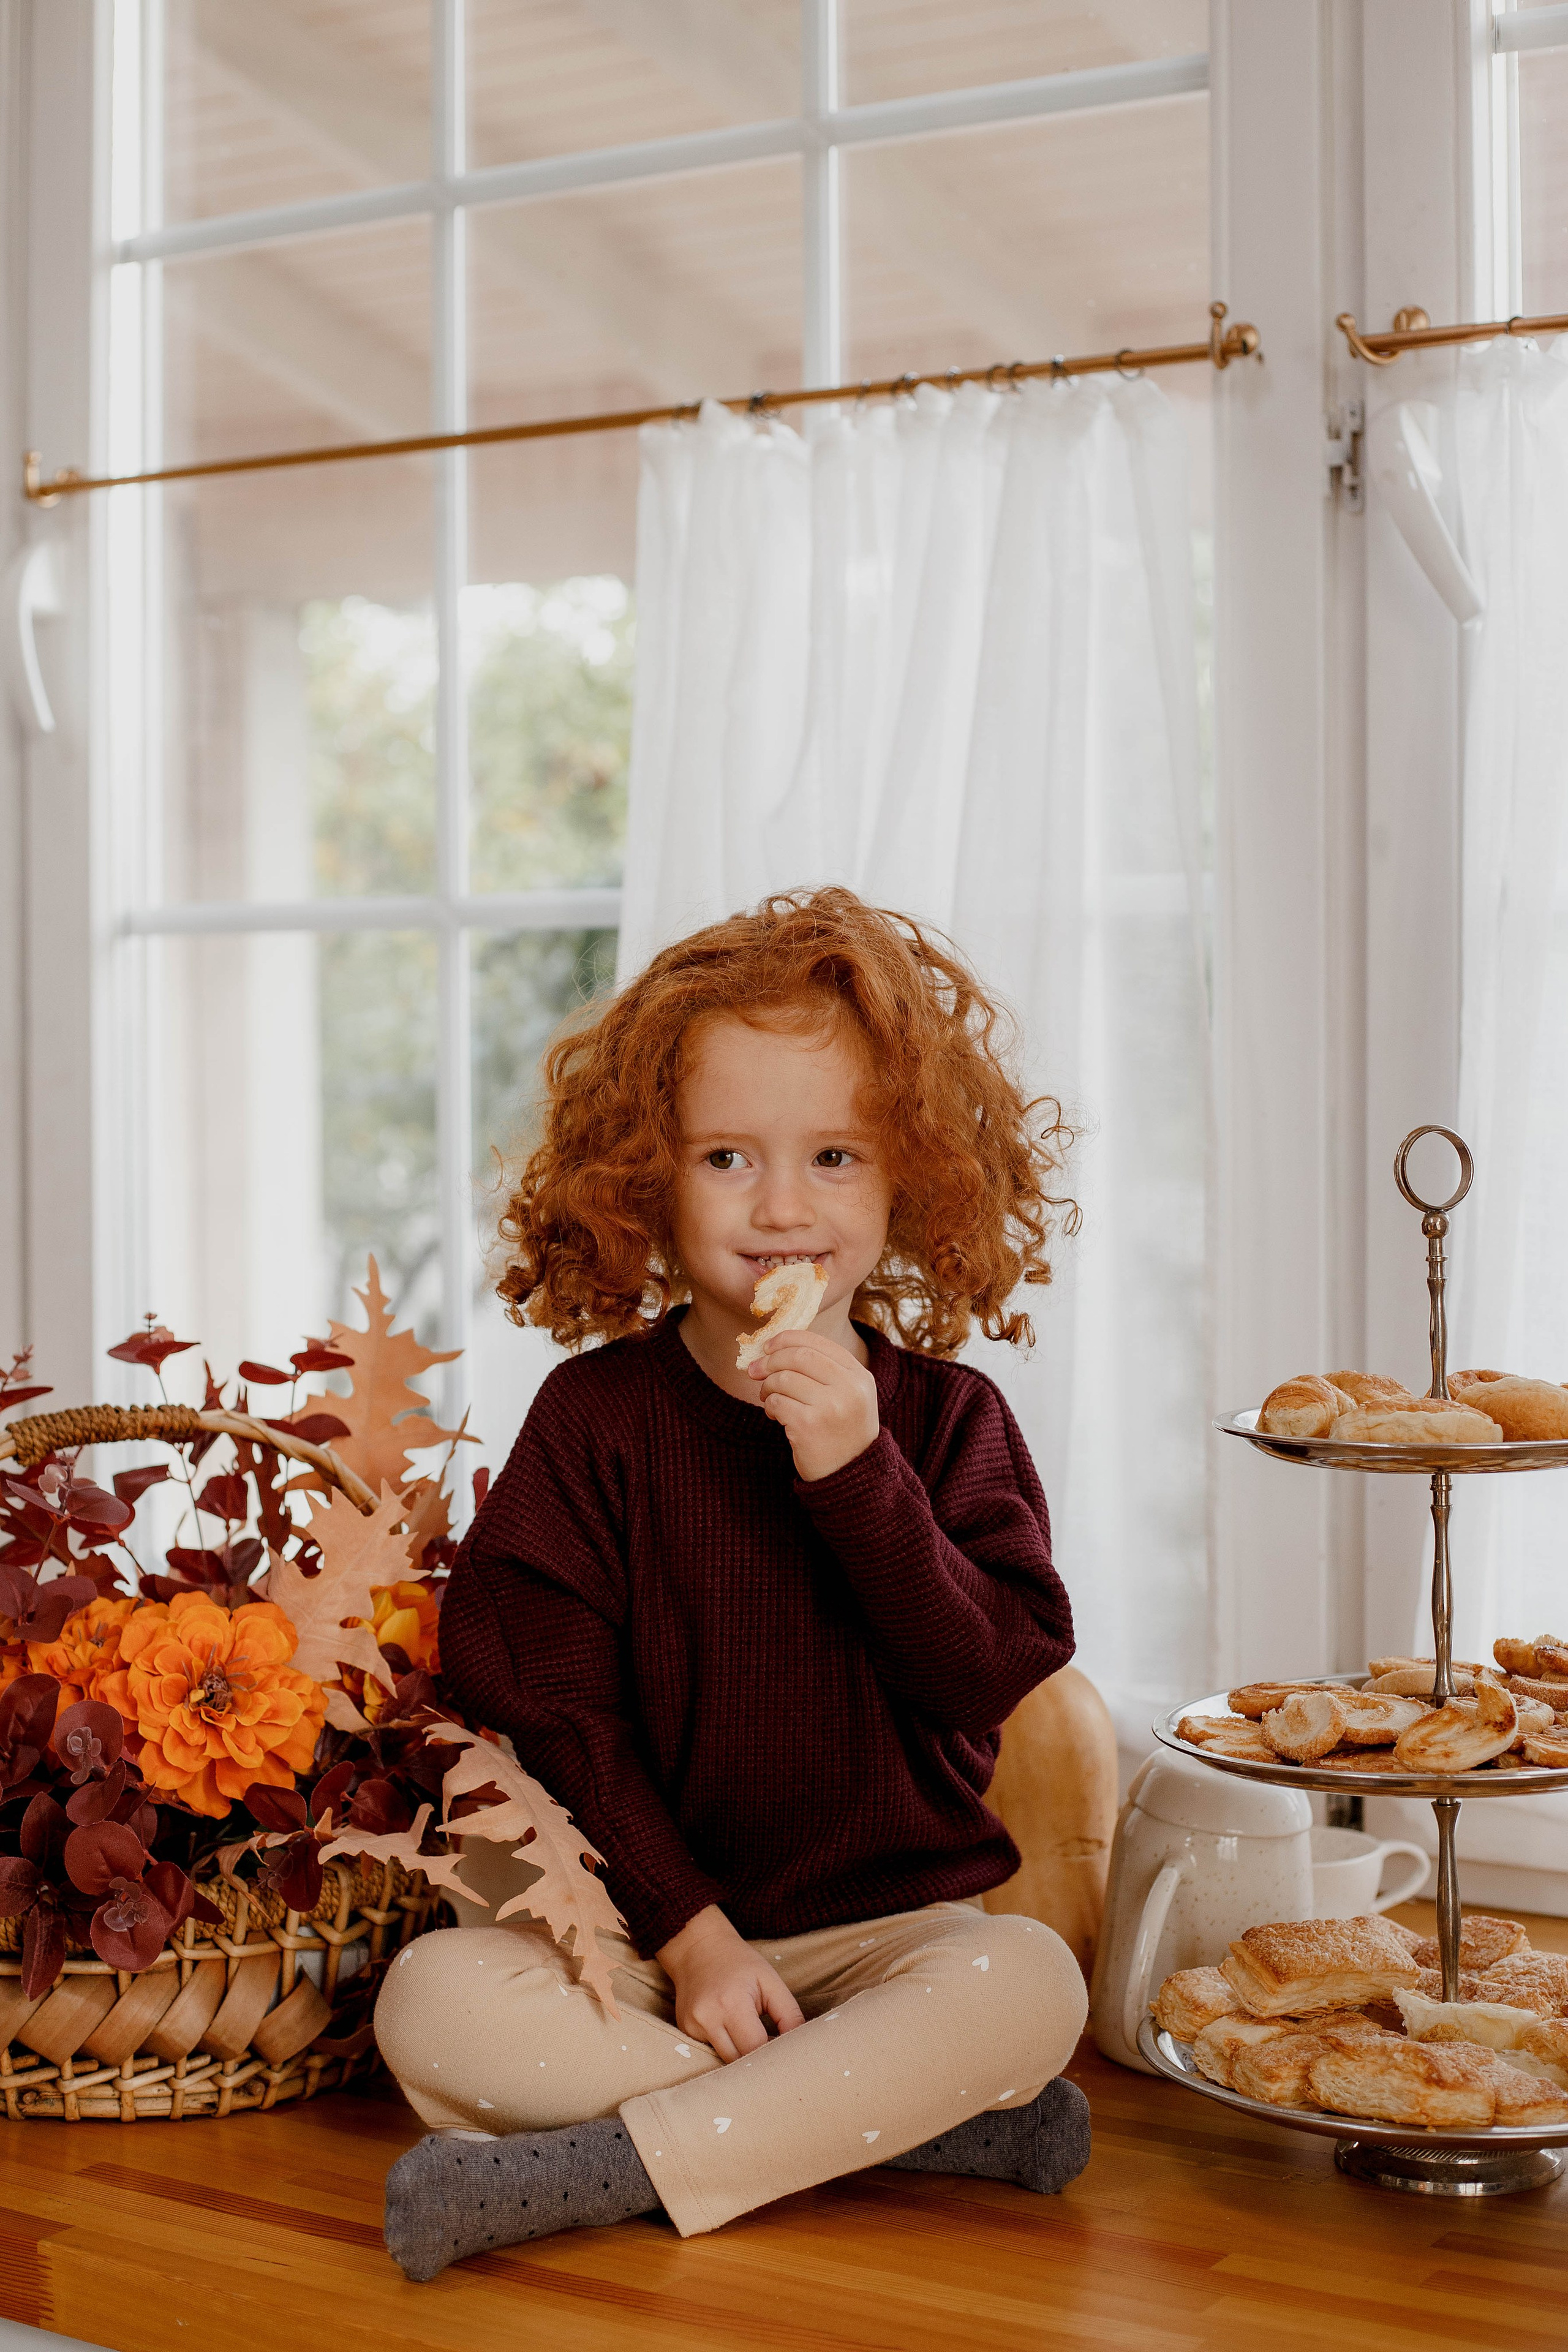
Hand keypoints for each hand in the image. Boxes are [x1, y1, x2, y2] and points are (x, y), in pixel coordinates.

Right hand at [656, 1905, 804, 2060]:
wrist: (697, 1948)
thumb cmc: (739, 1962)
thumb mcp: (769, 1980)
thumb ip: (789, 2014)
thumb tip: (800, 2045)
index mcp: (731, 2004)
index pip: (756, 2048)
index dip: (772, 2053)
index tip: (783, 2048)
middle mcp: (707, 2018)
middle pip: (738, 2061)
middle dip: (757, 2059)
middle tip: (770, 2045)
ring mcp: (692, 2026)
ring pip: (724, 2060)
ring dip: (740, 2055)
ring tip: (752, 2037)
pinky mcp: (684, 2030)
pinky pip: (710, 2050)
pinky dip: (724, 2046)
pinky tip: (730, 2030)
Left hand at [749, 1329, 879, 1479]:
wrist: (852, 1477)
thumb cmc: (843, 1432)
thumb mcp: (849, 1396)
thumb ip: (825, 1370)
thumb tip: (775, 1348)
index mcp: (860, 1376)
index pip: (818, 1342)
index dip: (787, 1339)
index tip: (768, 1346)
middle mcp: (849, 1388)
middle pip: (799, 1356)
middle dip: (770, 1360)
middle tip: (755, 1370)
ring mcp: (830, 1407)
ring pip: (784, 1378)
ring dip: (768, 1387)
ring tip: (768, 1398)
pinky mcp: (808, 1425)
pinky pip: (777, 1402)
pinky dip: (770, 1406)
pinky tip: (775, 1416)